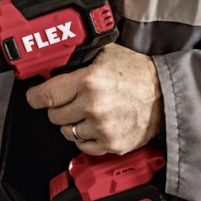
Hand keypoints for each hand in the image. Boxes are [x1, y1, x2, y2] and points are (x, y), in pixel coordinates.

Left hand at [26, 44, 163, 155]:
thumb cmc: (138, 73)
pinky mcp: (110, 144)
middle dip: (57, 108)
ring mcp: (101, 128)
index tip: (34, 97)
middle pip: (54, 115)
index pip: (46, 95)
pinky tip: (95, 125)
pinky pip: (82, 146)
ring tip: (85, 112)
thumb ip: (79, 58)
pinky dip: (85, 137)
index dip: (35, 97)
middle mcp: (92, 106)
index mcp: (88, 81)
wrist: (166, 95)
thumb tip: (54, 61)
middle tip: (68, 101)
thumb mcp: (106, 54)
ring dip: (71, 124)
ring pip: (66, 132)